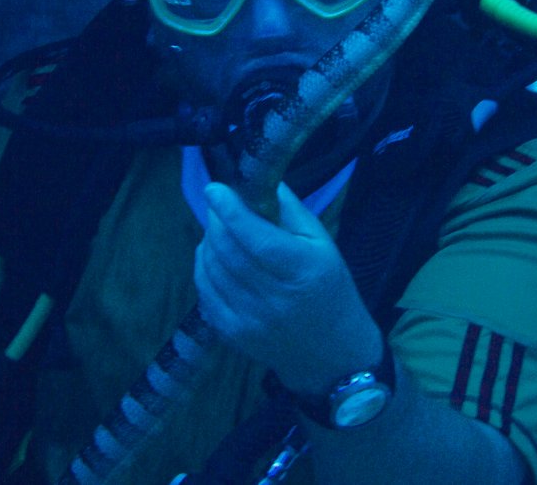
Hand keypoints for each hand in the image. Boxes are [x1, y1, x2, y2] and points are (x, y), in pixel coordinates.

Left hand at [195, 181, 382, 395]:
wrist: (333, 354)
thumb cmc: (331, 290)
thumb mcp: (324, 245)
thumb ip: (291, 211)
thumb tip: (259, 181)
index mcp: (304, 271)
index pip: (258, 239)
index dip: (231, 211)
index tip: (214, 188)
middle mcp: (276, 299)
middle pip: (229, 253)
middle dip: (216, 222)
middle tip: (218, 205)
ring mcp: (251, 321)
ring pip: (212, 271)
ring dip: (208, 243)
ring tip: (218, 230)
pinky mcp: (233, 335)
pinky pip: (205, 294)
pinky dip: (204, 269)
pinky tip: (213, 258)